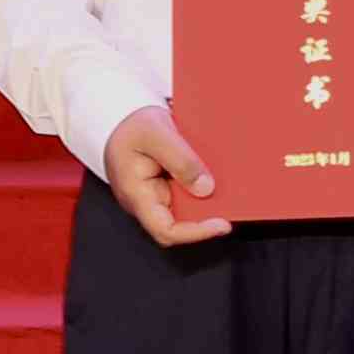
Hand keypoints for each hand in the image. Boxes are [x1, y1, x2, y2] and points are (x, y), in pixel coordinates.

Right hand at [104, 103, 227, 245]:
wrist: (120, 120)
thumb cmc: (131, 127)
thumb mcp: (156, 133)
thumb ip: (180, 160)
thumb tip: (205, 188)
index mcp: (137, 195)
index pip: (165, 230)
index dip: (195, 233)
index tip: (222, 224)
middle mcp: (146, 203)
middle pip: (180, 224)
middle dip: (207, 217)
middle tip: (234, 202)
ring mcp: (156, 198)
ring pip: (186, 211)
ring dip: (208, 203)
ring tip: (230, 189)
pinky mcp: (166, 189)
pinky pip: (187, 196)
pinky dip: (203, 189)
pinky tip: (218, 179)